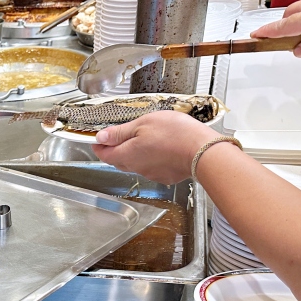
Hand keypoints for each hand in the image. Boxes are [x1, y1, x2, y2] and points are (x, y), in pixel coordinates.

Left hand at [92, 112, 219, 184]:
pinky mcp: (164, 176)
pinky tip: (160, 149)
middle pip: (118, 160)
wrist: (202, 151)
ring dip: (134, 154)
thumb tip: (101, 137)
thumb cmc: (175, 134)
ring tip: (143, 139)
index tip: (97, 139)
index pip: (104, 154)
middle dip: (114, 149)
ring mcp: (151, 173)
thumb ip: (120, 132)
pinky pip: (151, 168)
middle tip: (117, 137)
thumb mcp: (143, 124)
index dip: (98, 145)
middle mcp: (136, 167)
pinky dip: (151, 159)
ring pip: (135, 164)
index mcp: (127, 154)